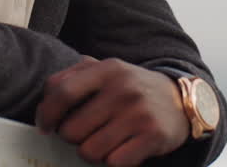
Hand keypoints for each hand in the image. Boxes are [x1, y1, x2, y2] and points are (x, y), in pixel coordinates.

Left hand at [36, 57, 189, 165]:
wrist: (181, 101)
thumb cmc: (131, 89)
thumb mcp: (106, 72)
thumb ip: (72, 78)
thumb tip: (44, 109)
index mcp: (107, 69)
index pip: (62, 92)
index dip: (47, 113)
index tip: (45, 126)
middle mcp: (123, 89)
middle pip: (72, 130)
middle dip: (72, 138)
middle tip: (85, 132)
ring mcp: (139, 113)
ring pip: (90, 151)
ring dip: (92, 152)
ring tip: (104, 141)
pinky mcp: (153, 136)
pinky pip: (114, 163)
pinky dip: (113, 161)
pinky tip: (122, 148)